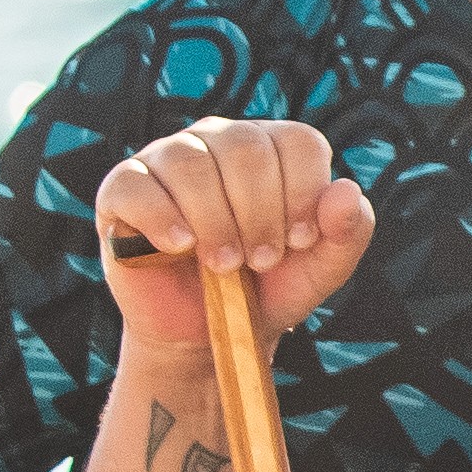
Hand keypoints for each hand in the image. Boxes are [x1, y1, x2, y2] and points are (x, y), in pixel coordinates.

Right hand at [96, 118, 371, 355]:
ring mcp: (167, 159)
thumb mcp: (321, 269)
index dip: (305, 193)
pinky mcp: (123, 188)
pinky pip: (136, 184)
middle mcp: (219, 140)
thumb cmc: (267, 289)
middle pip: (246, 149)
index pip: (298, 142)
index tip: (300, 241)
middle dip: (261, 214)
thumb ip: (348, 231)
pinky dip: (163, 218)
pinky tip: (181, 247)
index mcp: (272, 148)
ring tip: (224, 264)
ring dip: (216, 221)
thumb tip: (346, 190)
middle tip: (260, 260)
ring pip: (191, 163)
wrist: (209, 331)